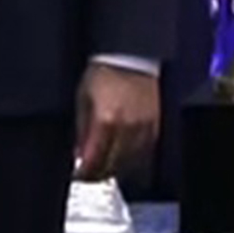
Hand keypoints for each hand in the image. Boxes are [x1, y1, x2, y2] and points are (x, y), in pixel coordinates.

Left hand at [74, 64, 160, 182]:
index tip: (78, 174)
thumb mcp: (83, 99)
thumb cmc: (103, 74)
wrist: (130, 57)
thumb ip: (82, 130)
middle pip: (112, 167)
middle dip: (98, 174)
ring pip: (130, 165)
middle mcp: (127, 128)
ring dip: (115, 169)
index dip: (84, 173)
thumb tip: (79, 156)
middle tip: (89, 174)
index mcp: (106, 121)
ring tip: (104, 167)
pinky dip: (132, 160)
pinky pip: (144, 154)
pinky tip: (122, 158)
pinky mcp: (155, 128)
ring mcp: (144, 129)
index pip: (95, 161)